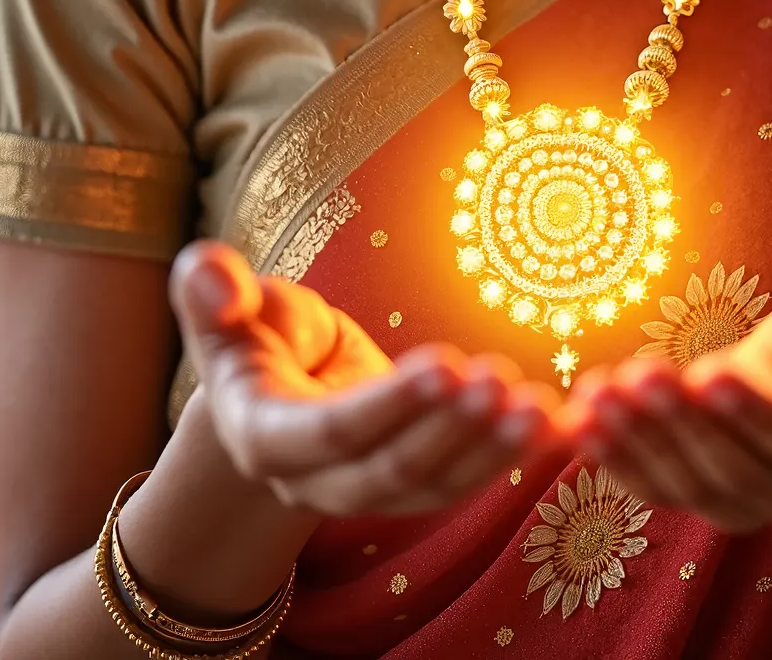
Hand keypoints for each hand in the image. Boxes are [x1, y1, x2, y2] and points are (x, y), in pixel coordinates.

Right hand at [170, 240, 557, 516]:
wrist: (269, 383)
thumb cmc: (249, 330)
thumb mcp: (222, 302)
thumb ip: (208, 288)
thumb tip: (211, 280)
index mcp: (265, 435)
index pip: (331, 432)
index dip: (390, 406)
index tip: (447, 364)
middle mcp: (316, 481)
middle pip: (391, 470)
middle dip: (452, 430)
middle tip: (505, 382)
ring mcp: (366, 492)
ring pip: (434, 486)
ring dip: (492, 451)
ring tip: (544, 409)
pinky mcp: (410, 485)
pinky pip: (463, 480)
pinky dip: (511, 457)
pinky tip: (563, 427)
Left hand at [562, 232, 771, 532]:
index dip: (762, 416)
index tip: (712, 373)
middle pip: (743, 470)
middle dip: (685, 424)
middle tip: (636, 375)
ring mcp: (759, 499)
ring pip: (694, 486)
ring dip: (640, 442)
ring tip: (597, 393)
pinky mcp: (709, 490)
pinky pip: (661, 487)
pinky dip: (619, 458)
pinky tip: (579, 419)